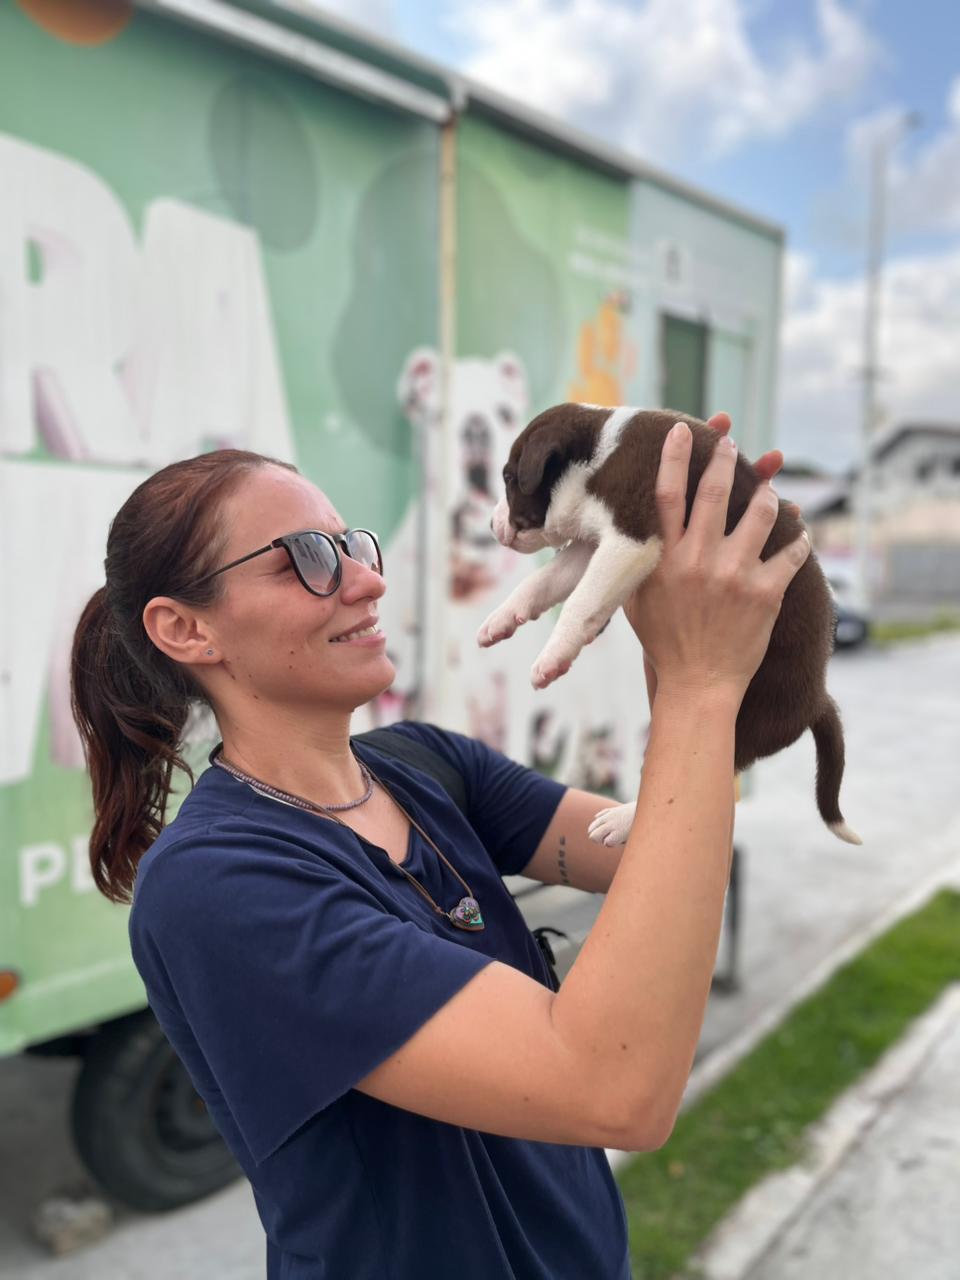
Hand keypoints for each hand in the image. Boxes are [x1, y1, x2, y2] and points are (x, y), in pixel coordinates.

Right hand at [624, 418, 810, 701]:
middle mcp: (698, 560)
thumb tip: (639, 527)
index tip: (683, 429)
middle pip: (714, 492)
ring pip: (759, 513)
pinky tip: (800, 533)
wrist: (698, 684)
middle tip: (732, 443)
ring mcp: (734, 575)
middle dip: (725, 460)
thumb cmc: (664, 641)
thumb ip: (640, 562)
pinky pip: (792, 552)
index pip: (666, 495)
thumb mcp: (636, 598)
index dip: (675, 457)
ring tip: (769, 489)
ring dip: (767, 494)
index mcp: (663, 559)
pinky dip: (799, 539)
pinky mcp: (765, 593)